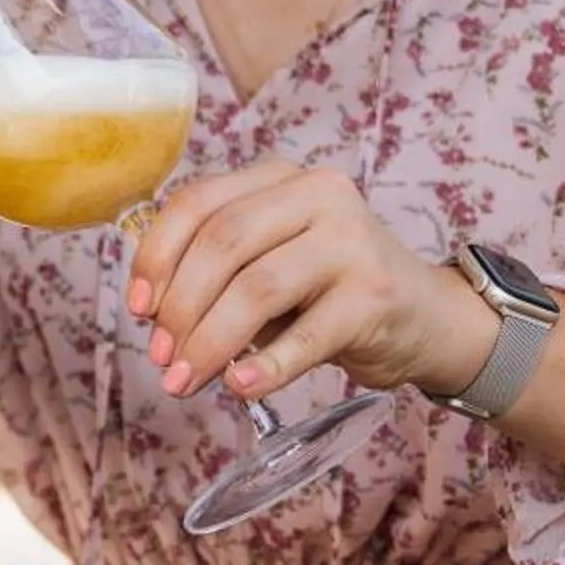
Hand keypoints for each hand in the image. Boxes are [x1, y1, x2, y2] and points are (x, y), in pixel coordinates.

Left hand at [126, 160, 484, 405]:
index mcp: (281, 179)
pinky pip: (307, 335)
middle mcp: (319, 195)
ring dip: (209, 342)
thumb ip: (221, 271)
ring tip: (185, 380)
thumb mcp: (273, 261)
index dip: (156, 256)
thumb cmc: (332, 291)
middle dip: (179, 307)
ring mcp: (351, 242)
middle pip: (223, 242)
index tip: (137, 308)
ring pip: (257, 287)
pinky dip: (266, 365)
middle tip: (161, 359)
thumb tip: (153, 315)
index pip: (199, 202)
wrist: (427, 317)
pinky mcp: (374, 295)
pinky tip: (239, 385)